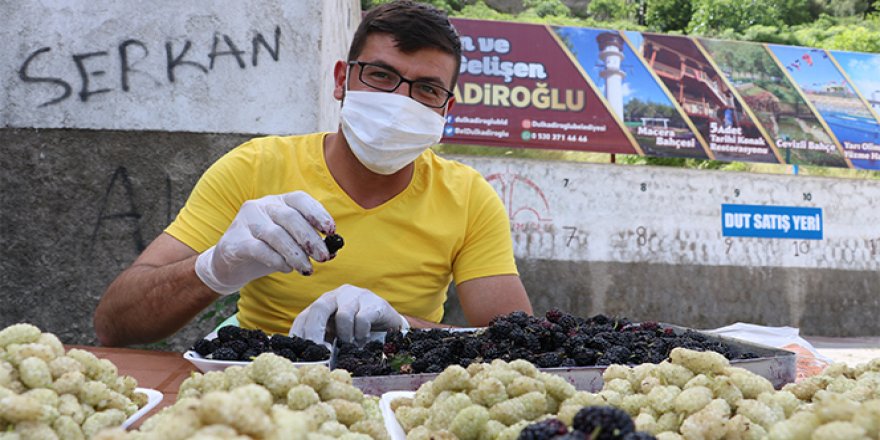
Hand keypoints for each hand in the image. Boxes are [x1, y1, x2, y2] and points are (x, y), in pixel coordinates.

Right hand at [195, 191, 335, 294]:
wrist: (229, 264)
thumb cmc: (266, 251)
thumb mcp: (290, 244)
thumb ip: (310, 244)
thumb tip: (333, 251)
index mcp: (278, 202)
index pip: (300, 199)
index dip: (318, 213)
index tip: (331, 231)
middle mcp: (261, 206)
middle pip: (290, 217)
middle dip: (310, 239)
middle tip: (323, 258)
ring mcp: (246, 222)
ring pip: (276, 234)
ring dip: (296, 254)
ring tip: (307, 269)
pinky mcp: (236, 241)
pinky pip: (260, 249)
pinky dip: (277, 260)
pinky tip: (287, 268)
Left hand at [290, 284, 408, 344]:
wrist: (390, 328)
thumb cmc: (358, 334)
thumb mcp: (336, 337)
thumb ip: (323, 343)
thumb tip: (305, 361)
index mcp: (324, 304)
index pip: (304, 317)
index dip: (299, 336)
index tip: (299, 355)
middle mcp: (337, 295)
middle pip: (319, 307)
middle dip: (316, 332)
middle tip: (320, 353)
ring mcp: (357, 296)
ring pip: (343, 315)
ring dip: (345, 336)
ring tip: (350, 347)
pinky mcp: (375, 303)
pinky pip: (363, 319)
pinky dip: (361, 335)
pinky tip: (363, 341)